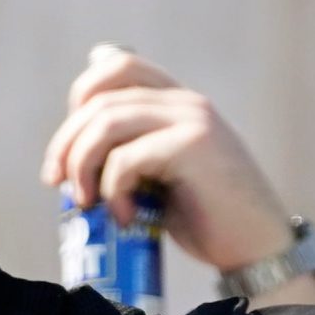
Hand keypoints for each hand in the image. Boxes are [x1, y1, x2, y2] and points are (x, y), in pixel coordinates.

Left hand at [39, 46, 300, 276]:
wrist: (258, 251)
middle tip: (56, 182)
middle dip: (67, 142)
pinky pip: (127, 158)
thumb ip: (132, 152)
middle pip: (100, 97)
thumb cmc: (208, 220)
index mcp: (178, 102)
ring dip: (82, 164)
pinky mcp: (194, 147)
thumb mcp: (162, 178)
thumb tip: (77, 153)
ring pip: (107, 122)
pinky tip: (125, 217)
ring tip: (86, 203)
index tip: (72, 145)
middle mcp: (186, 101)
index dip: (82, 96)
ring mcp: (193, 120)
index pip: (117, 64)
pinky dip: (113, 192)